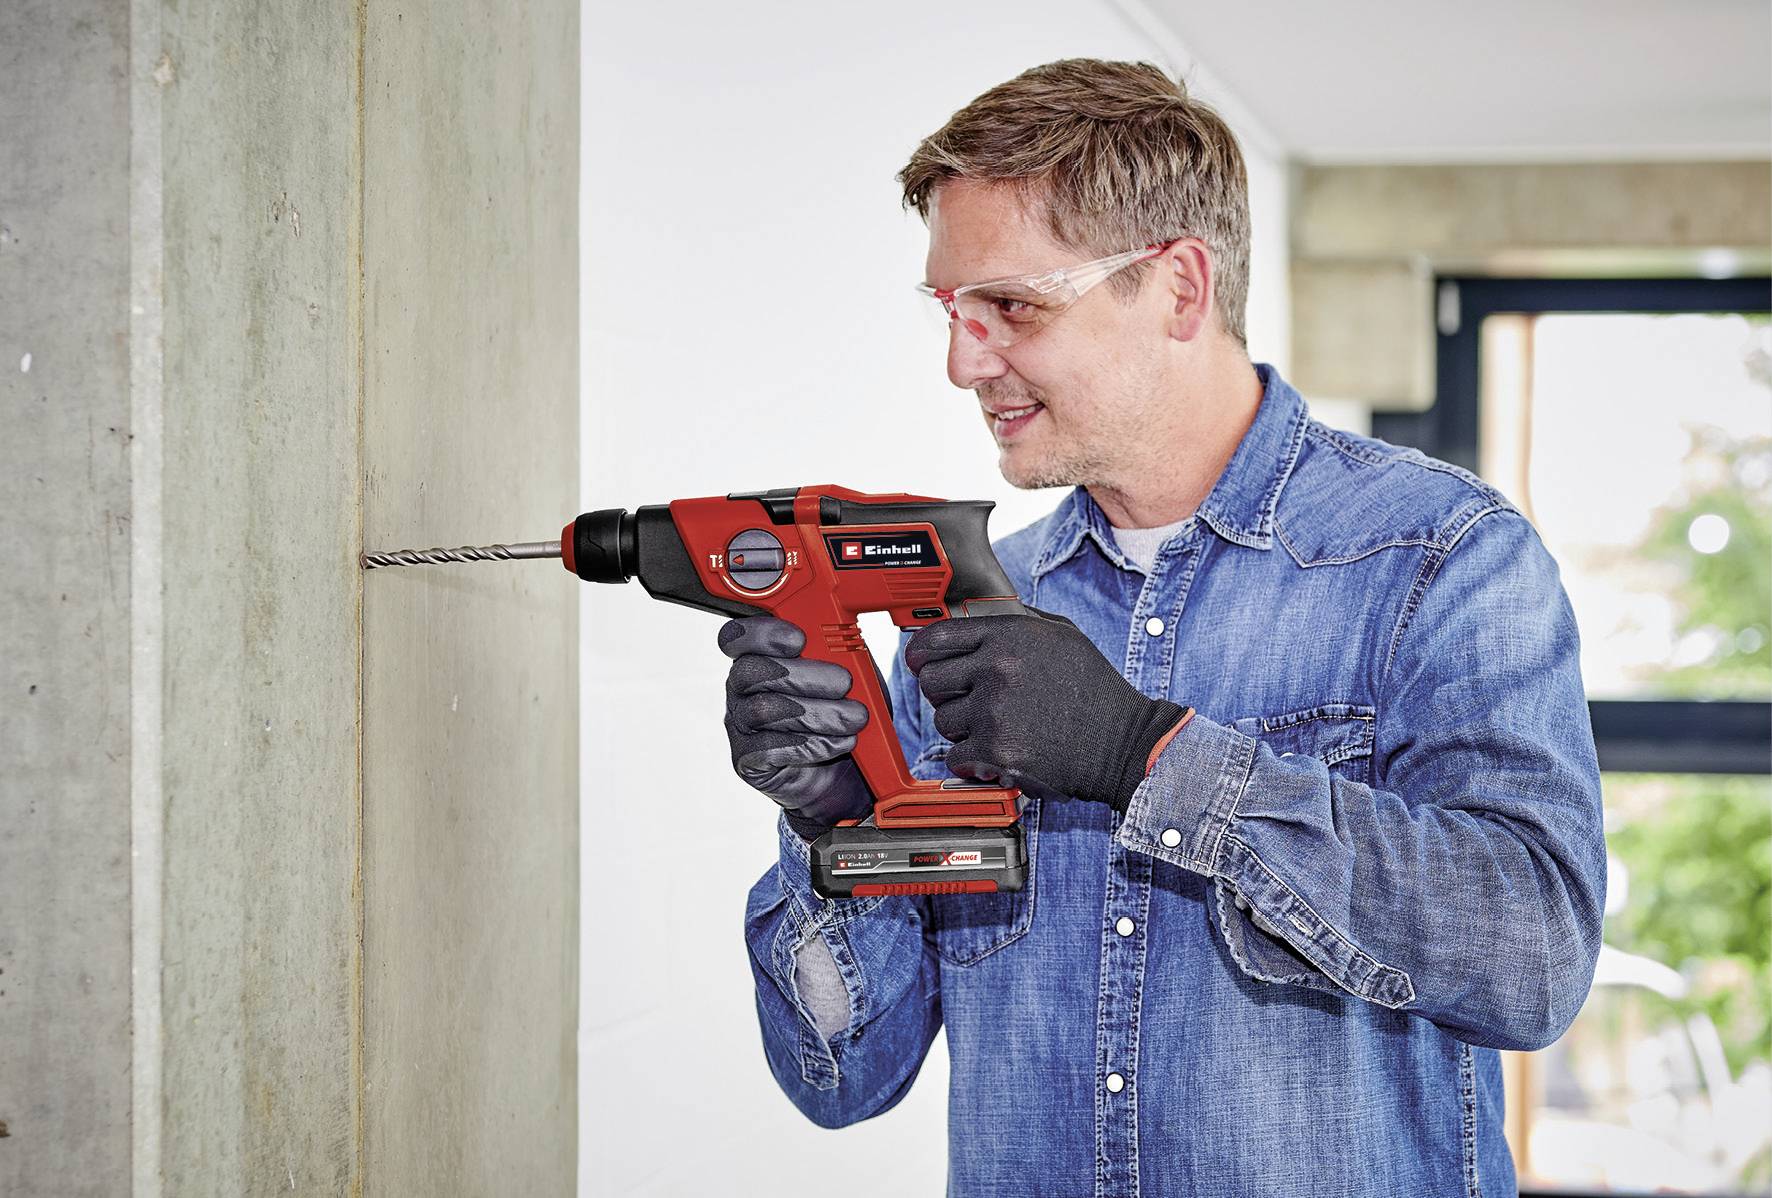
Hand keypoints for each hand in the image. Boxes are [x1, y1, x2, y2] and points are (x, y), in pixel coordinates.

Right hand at [719, 615, 874, 837]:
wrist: (849, 772)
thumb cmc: (844, 712)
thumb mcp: (852, 675)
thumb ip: (841, 654)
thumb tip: (837, 644)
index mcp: (761, 655)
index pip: (739, 635)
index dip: (763, 634)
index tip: (800, 640)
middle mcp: (742, 687)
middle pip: (750, 670)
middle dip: (803, 675)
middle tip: (845, 683)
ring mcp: (740, 725)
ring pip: (762, 710)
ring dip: (816, 714)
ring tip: (854, 719)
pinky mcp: (746, 761)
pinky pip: (766, 749)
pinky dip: (809, 745)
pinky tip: (839, 744)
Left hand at [904, 608, 1188, 810]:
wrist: (1122, 741)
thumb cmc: (1095, 690)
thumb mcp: (1062, 635)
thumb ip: (1018, 622)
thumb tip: (978, 619)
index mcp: (1008, 635)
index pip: (936, 637)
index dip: (920, 653)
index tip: (919, 663)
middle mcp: (997, 667)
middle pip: (931, 680)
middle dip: (944, 694)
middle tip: (967, 704)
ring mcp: (994, 710)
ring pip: (942, 722)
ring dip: (961, 730)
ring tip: (994, 730)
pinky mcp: (996, 751)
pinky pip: (955, 757)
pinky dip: (971, 762)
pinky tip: (995, 756)